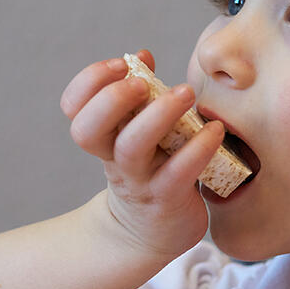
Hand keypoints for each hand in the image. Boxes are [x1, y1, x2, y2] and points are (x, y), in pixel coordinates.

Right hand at [60, 50, 225, 258]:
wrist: (152, 233)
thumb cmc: (151, 170)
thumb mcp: (138, 133)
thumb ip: (139, 96)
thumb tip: (143, 55)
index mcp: (105, 139)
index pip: (74, 108)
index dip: (88, 83)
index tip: (118, 64)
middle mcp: (115, 159)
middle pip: (89, 129)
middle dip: (112, 98)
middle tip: (142, 82)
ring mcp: (139, 181)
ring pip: (132, 147)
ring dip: (158, 114)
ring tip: (186, 93)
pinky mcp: (168, 199)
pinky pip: (178, 172)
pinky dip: (198, 147)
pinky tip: (214, 130)